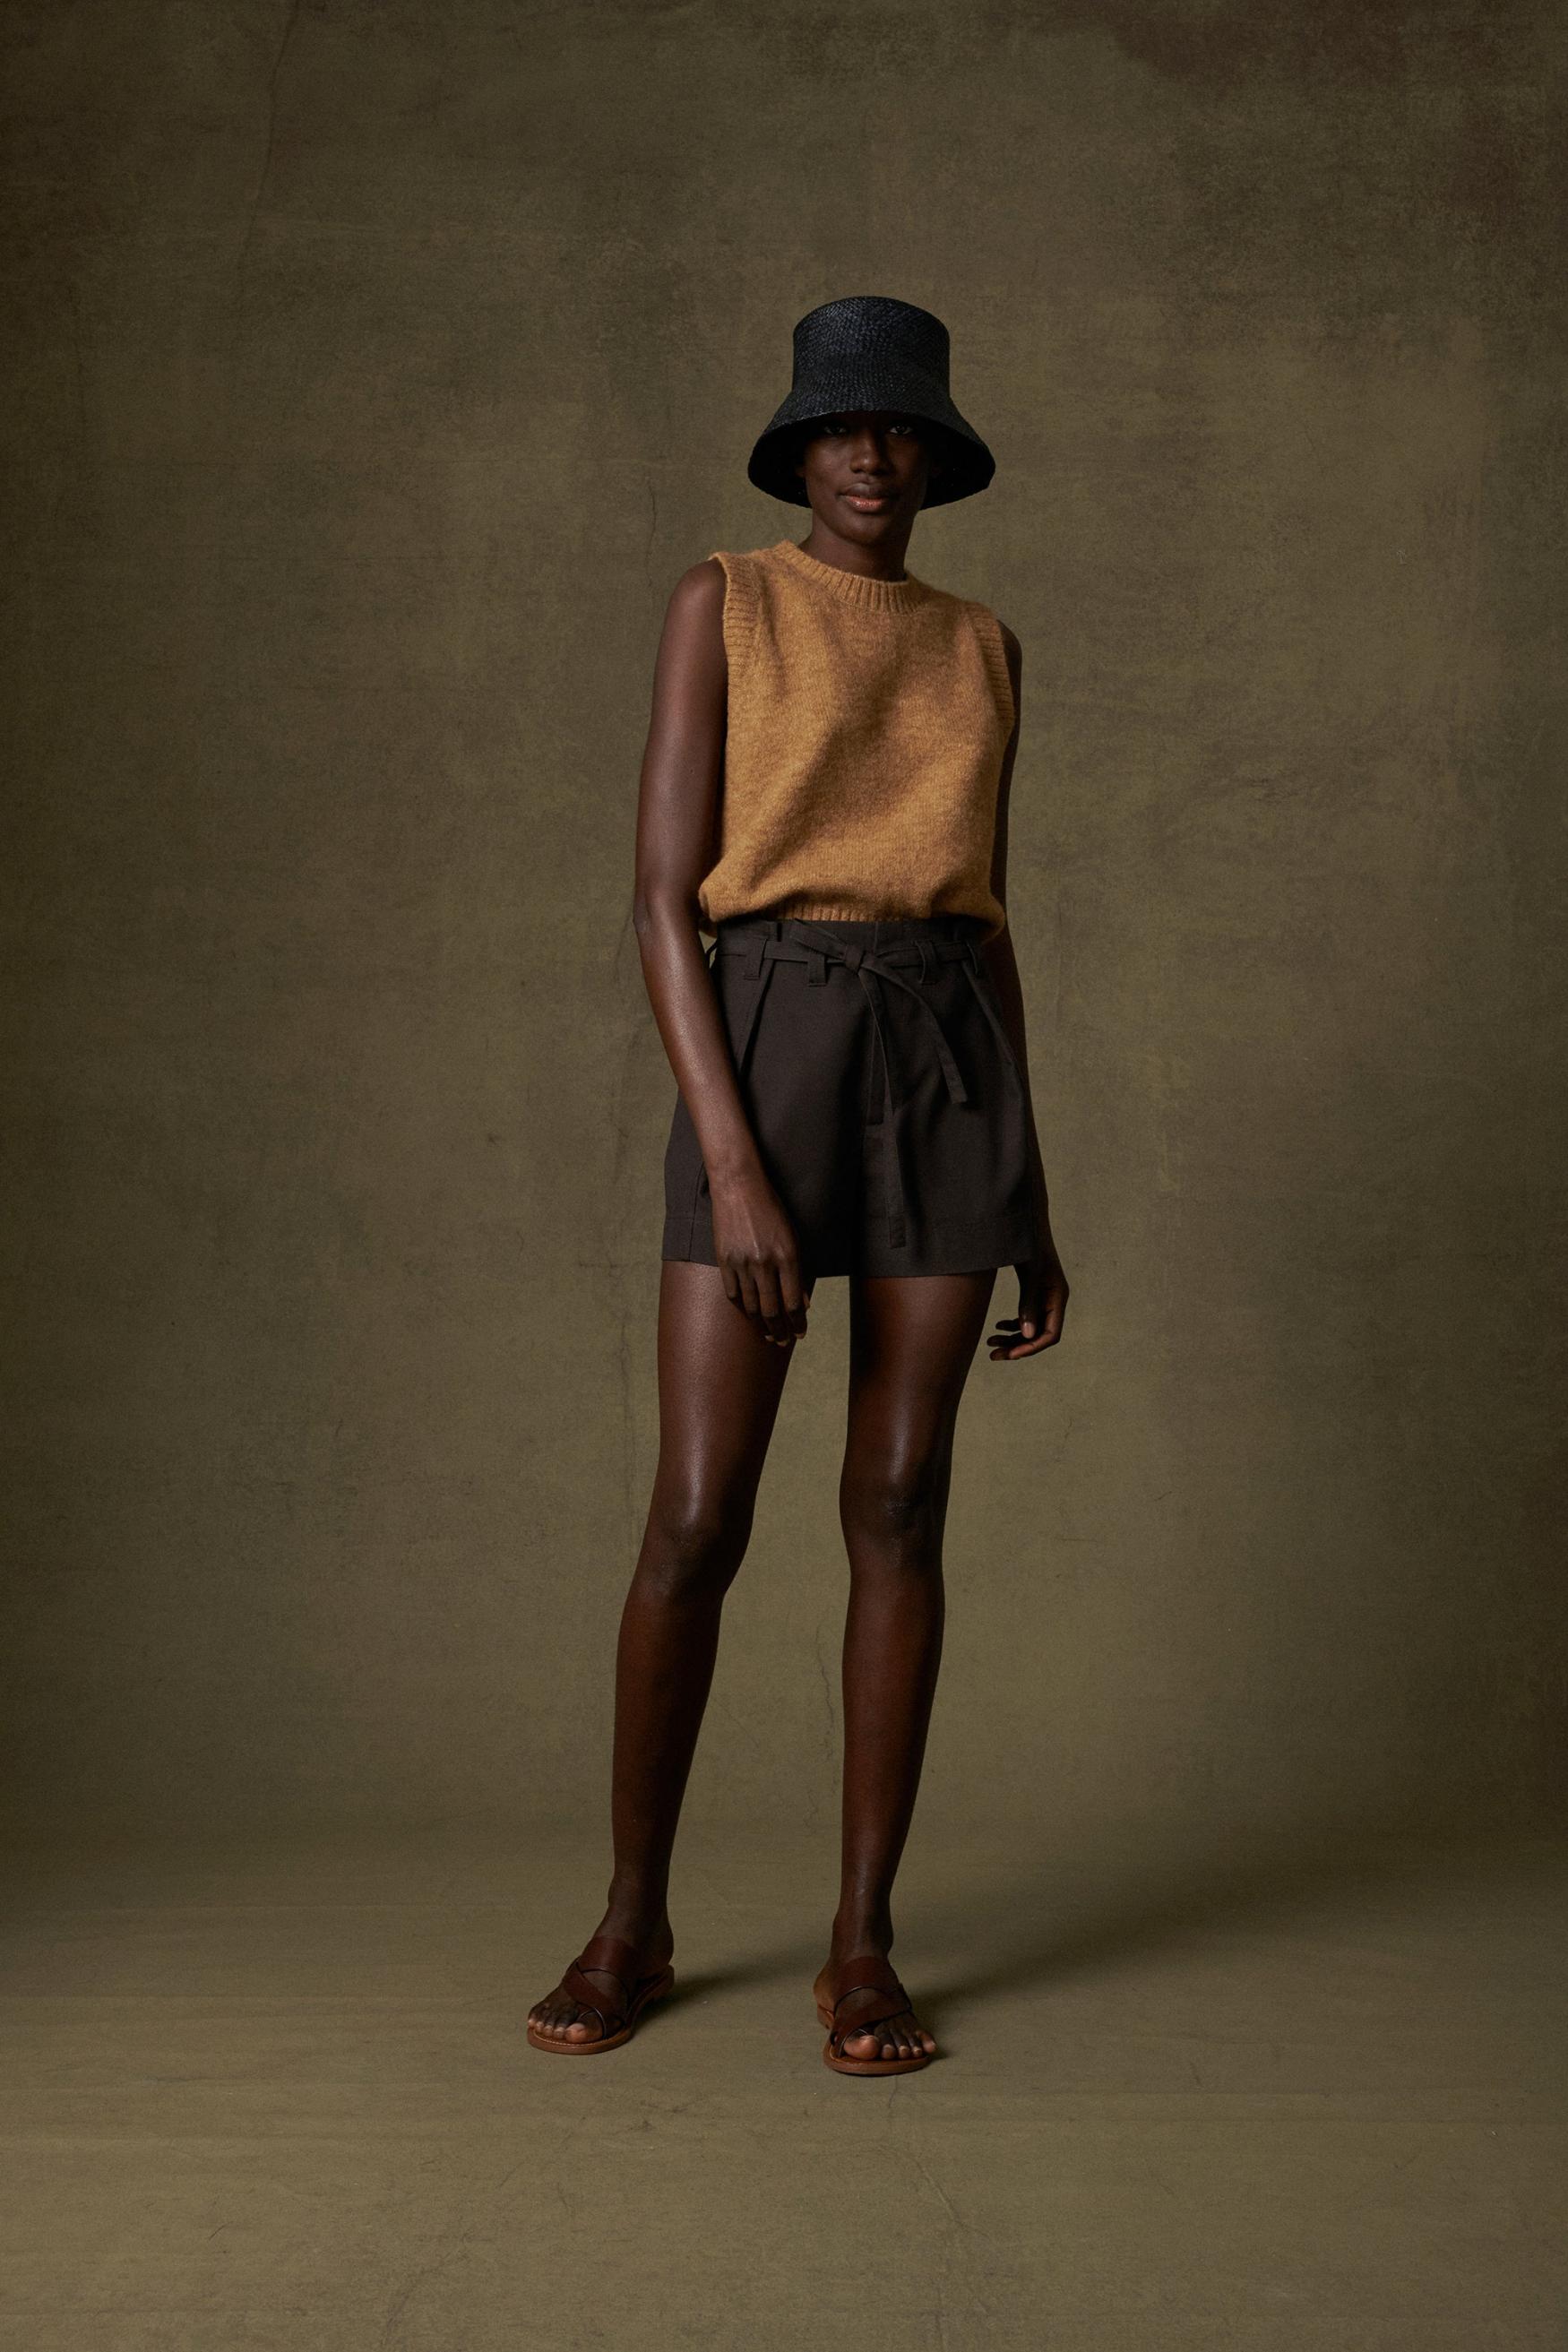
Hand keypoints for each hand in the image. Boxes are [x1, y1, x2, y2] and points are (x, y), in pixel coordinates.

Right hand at [708, 1169, 811, 1345]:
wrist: (739, 1187)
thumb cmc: (771, 1210)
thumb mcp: (792, 1237)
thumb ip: (797, 1271)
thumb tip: (803, 1303)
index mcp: (787, 1256)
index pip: (794, 1302)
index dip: (798, 1323)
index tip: (800, 1334)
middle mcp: (765, 1263)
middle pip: (773, 1310)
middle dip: (780, 1331)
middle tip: (782, 1342)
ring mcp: (742, 1263)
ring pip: (751, 1305)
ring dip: (760, 1323)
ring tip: (766, 1332)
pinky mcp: (724, 1260)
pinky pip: (732, 1293)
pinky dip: (741, 1305)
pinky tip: (747, 1311)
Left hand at [988, 1233, 1067, 1360]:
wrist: (1027, 1222)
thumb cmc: (1030, 1244)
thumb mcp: (1029, 1274)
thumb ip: (1028, 1303)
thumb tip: (1027, 1335)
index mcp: (1057, 1297)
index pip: (1050, 1335)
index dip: (1031, 1348)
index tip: (1010, 1355)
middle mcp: (1054, 1300)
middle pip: (1039, 1335)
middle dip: (1017, 1347)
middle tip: (993, 1356)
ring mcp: (1045, 1296)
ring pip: (1031, 1328)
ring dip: (1012, 1338)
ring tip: (990, 1344)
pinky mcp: (1035, 1291)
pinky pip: (1027, 1317)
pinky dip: (1012, 1325)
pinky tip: (997, 1326)